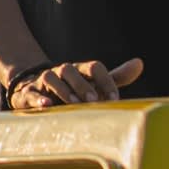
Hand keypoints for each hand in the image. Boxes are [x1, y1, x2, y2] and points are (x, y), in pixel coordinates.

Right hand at [10, 57, 142, 108]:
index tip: (114, 98)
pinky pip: (32, 93)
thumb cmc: (73, 88)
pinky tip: (47, 105)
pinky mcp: (28, 93)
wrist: (35, 87)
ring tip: (74, 104)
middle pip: (71, 70)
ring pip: (51, 78)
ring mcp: (44, 81)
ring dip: (63, 90)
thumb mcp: (94, 83)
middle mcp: (62, 72)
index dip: (105, 80)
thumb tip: (140, 63)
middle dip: (83, 85)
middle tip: (94, 101)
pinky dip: (39, 98)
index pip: (94, 67)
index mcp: (80, 70)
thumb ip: (116, 77)